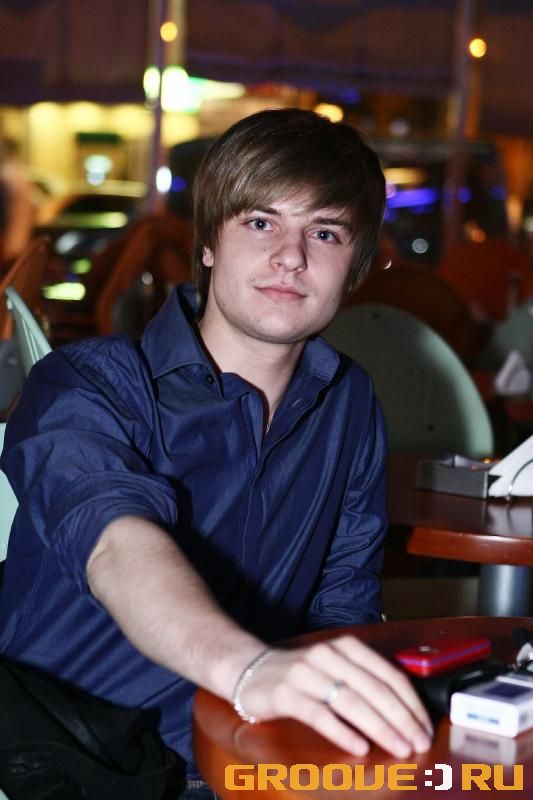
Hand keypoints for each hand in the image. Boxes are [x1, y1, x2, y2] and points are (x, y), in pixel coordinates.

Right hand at [236, 635, 432, 757]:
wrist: (250, 669)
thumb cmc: (301, 674)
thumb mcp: (336, 667)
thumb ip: (365, 679)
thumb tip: (407, 710)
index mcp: (347, 647)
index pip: (389, 675)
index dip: (411, 703)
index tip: (425, 727)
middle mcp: (328, 655)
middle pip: (375, 689)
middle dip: (402, 719)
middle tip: (419, 743)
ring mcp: (306, 673)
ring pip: (351, 701)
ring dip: (380, 728)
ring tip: (399, 748)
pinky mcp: (286, 693)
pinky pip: (320, 714)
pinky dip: (343, 732)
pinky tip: (359, 747)